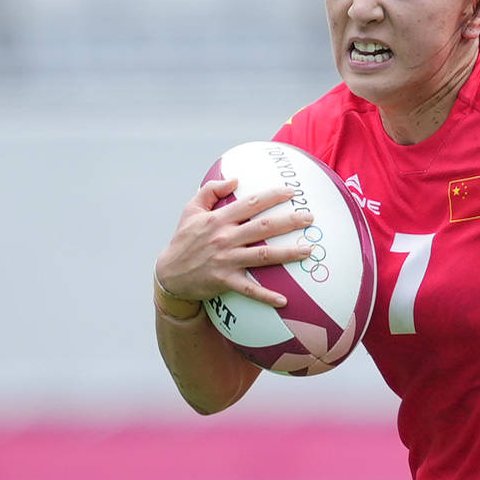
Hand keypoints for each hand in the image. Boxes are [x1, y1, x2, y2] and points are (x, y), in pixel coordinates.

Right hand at [155, 178, 311, 312]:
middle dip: (288, 222)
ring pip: (262, 256)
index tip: (292, 193)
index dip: (272, 196)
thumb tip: (235, 178)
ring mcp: (226, 260)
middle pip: (262, 227)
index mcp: (218, 219)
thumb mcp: (190, 210)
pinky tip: (284, 300)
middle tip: (310, 218)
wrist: (169, 274)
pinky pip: (249, 289)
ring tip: (308, 251)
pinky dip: (266, 295)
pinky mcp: (225, 281)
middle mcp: (224, 238)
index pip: (250, 204)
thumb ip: (211, 191)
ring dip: (287, 253)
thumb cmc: (183, 240)